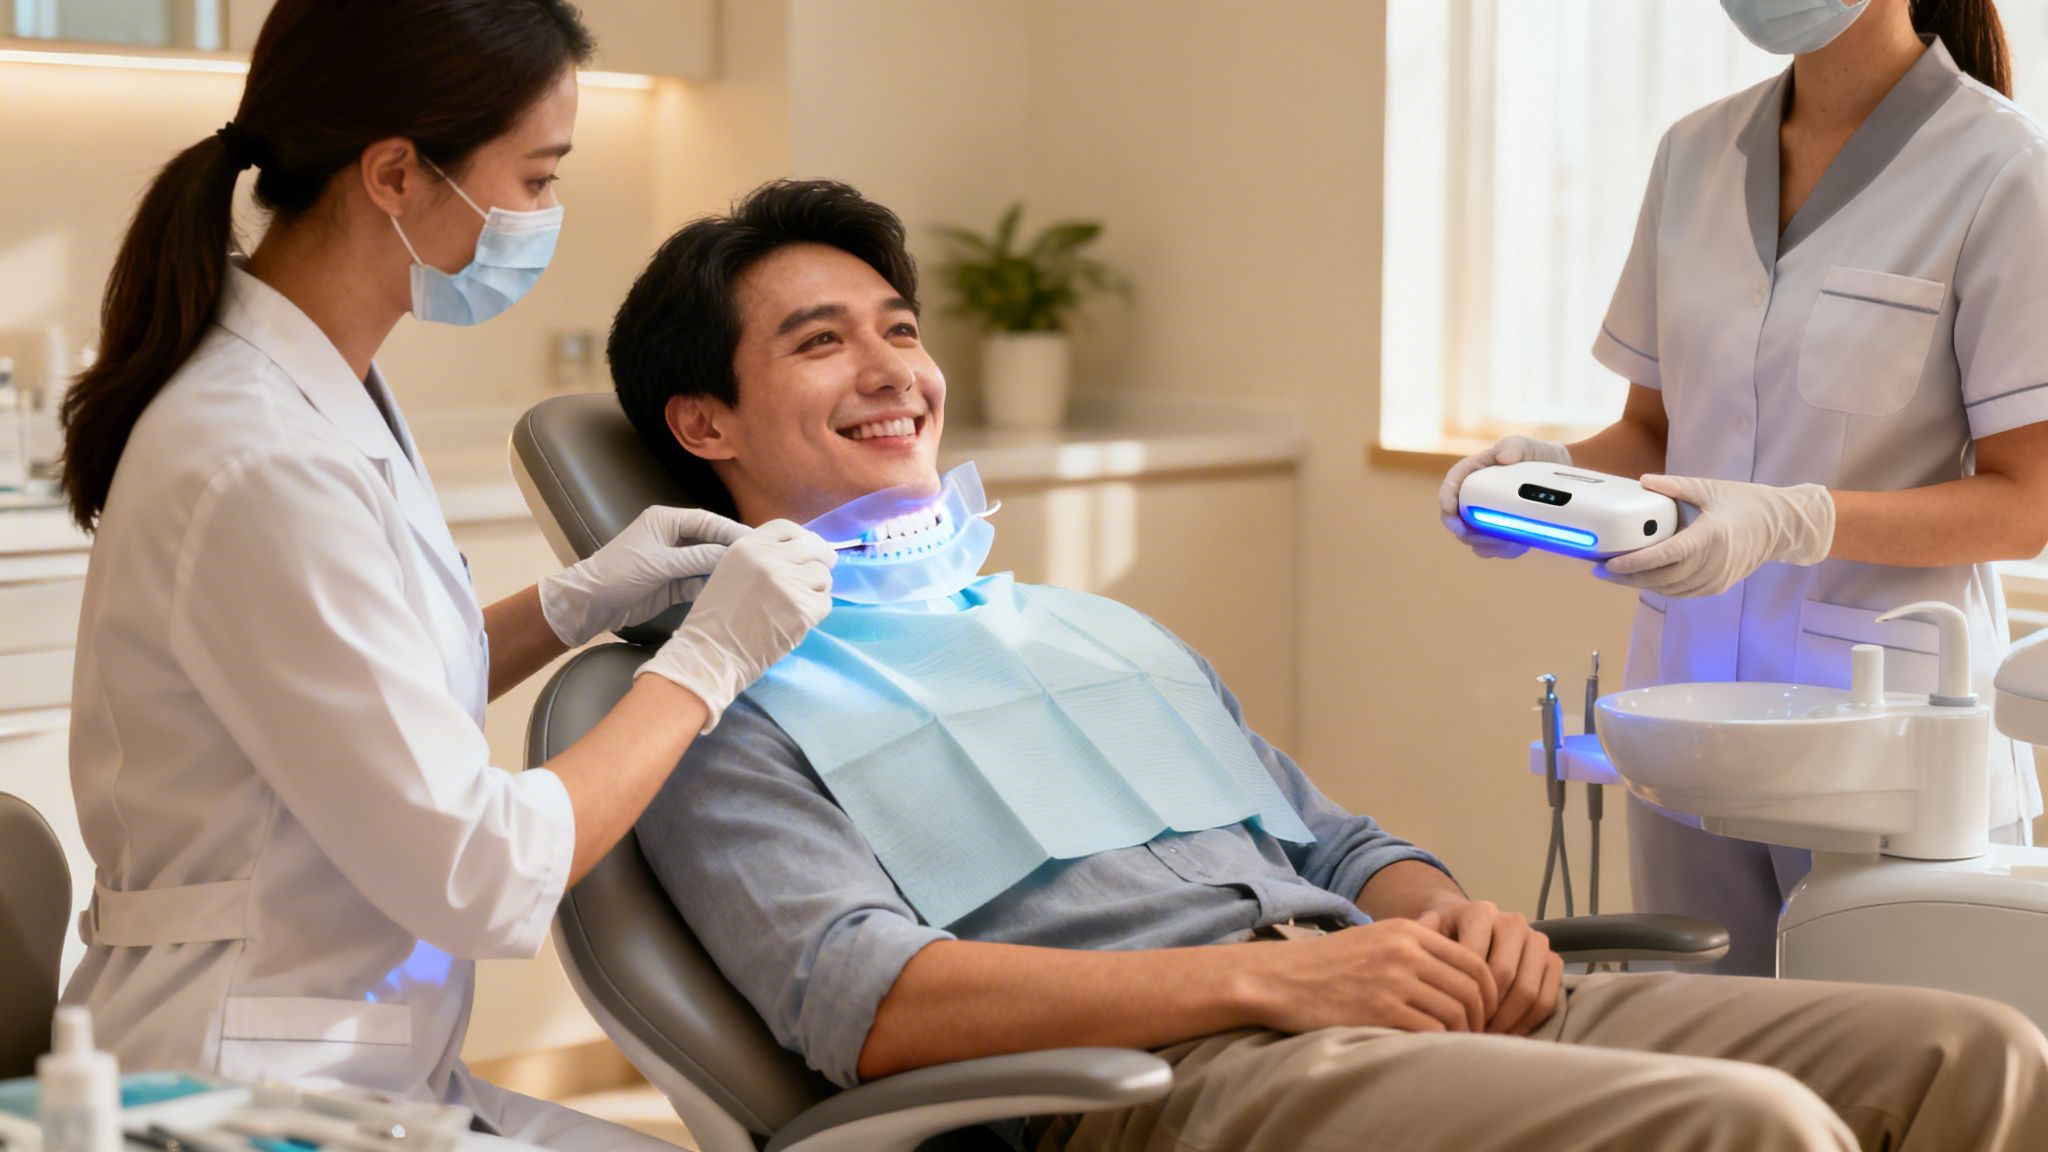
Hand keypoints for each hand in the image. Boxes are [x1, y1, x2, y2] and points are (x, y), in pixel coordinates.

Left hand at [538, 506, 750, 647]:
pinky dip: (711, 586)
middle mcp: (673, 538)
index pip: (706, 521)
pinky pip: (698, 582)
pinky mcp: (672, 583)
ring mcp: (673, 562)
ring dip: (723, 570)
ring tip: (752, 577)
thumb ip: (696, 558)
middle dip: (731, 550)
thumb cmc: (619, 573)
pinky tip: (730, 592)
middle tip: (761, 559)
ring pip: (706, 563)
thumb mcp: (659, 563)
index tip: (756, 541)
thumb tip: (731, 554)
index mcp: (667, 522)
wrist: (592, 603)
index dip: (731, 530)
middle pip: (710, 541)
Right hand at [636, 520, 835, 729]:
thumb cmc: (716, 618)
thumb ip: (760, 558)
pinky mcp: (803, 610)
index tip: (807, 549)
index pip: (788, 528)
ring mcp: (788, 584)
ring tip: (798, 603)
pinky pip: (825, 602)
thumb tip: (800, 553)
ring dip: (816, 589)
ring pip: (823, 576)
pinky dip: (816, 611)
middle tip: (823, 569)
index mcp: (748, 546)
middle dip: (822, 558)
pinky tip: (798, 619)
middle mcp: (770, 559)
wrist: (712, 654)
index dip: (802, 538)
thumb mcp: (730, 571)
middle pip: (814, 547)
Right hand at [1247, 919, 1497, 1033]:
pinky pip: (1432, 1031)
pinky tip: (1432, 1049)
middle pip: (1471, 987)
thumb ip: (1414, 942)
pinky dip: (1440, 1044)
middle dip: (1481, 1015)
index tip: (1485, 1010)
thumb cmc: (1326, 963)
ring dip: (1463, 1033)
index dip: (1488, 990)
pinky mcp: (1380, 1010)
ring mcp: (1394, 980)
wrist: (1280, 978)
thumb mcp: (1373, 936)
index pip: (1472, 960)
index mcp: (1408, 930)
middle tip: (1476, 1033)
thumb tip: (1452, 948)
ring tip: (1455, 1044)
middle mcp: (1406, 951)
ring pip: (1456, 1011)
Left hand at [1417, 902, 1561, 1034]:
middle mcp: (1511, 921)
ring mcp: (1535, 939)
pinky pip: (1548, 997)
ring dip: (1509, 1020)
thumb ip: (1420, 948)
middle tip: (1472, 1034)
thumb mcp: (1426, 937)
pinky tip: (1509, 1033)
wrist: (1465, 928)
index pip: (1476, 962)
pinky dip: (1530, 1021)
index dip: (1465, 996)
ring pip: (1529, 989)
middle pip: (1505, 975)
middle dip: (1488, 1010)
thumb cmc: (1443, 939)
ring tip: (1489, 1037)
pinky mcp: (1552, 958)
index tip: (1454, 1019)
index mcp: (1479, 912)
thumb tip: (1421, 970)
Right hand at [1438, 436, 1573, 558]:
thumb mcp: (1525, 444)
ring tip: (1507, 541)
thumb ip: (1513, 447)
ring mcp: (1485, 517)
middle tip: (1475, 534)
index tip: (1449, 508)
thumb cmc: (1535, 454)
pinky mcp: (1500, 533)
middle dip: (1462, 530)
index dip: (1445, 497)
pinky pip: (1494, 548)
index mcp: (1473, 473)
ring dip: (1485, 544)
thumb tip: (1503, 458)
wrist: (1557, 473)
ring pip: (1473, 538)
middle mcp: (1474, 498)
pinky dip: (1502, 550)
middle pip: (1455, 519)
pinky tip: (1518, 544)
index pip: (1451, 485)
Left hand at [1599, 475, 1833, 597]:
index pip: (1665, 556)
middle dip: (1628, 577)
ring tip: (1616, 575)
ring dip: (1641, 584)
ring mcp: (1717, 578)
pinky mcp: (1718, 586)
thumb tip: (1644, 481)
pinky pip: (1682, 592)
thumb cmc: (1746, 503)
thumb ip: (1674, 486)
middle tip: (1601, 570)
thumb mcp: (1709, 488)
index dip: (1635, 562)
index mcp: (1711, 536)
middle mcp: (1714, 562)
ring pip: (1670, 589)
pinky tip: (1642, 578)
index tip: (1610, 563)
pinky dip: (1660, 587)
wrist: (1782, 526)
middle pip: (1662, 578)